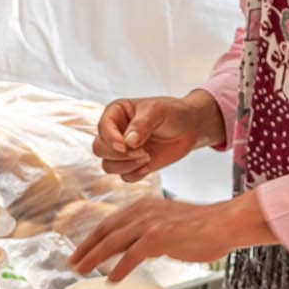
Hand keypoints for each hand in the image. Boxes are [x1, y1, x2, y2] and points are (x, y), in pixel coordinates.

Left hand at [69, 191, 275, 280]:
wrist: (224, 223)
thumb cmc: (202, 227)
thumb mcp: (168, 224)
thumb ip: (148, 233)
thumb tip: (132, 249)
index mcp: (143, 207)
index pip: (109, 223)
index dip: (91, 238)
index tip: (78, 251)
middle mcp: (142, 211)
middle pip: (104, 231)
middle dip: (85, 248)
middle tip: (70, 263)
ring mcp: (149, 223)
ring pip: (112, 242)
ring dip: (93, 258)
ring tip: (81, 271)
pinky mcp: (158, 237)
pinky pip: (132, 256)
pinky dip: (119, 269)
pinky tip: (111, 279)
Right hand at [93, 91, 226, 181]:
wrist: (189, 127)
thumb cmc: (172, 113)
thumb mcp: (157, 111)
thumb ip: (141, 124)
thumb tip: (128, 142)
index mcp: (116, 113)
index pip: (102, 128)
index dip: (110, 139)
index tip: (125, 146)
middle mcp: (115, 132)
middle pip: (99, 149)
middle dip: (118, 155)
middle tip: (142, 152)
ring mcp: (122, 150)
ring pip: (108, 165)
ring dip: (126, 166)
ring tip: (146, 158)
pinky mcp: (132, 165)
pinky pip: (123, 177)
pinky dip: (134, 175)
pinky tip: (148, 166)